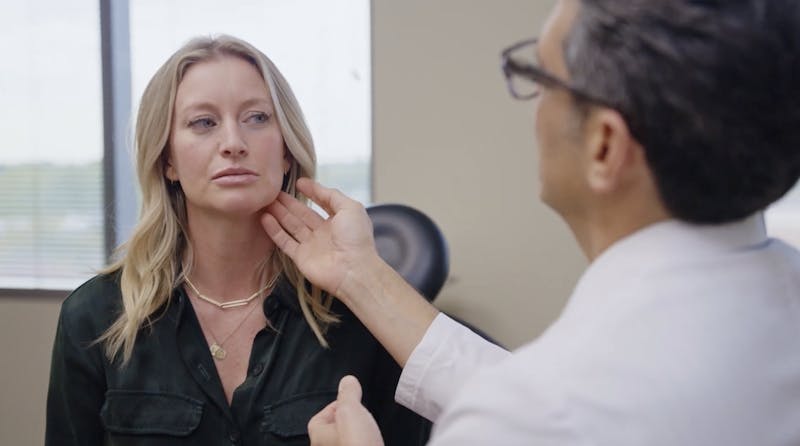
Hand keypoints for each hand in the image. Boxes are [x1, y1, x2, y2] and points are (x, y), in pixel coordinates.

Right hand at [261, 178, 379, 297]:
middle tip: (272, 191)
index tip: (298, 182)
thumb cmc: (356, 238)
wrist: (353, 270)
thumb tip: (313, 185)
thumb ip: (332, 195)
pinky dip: (275, 231)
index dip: (311, 192)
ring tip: (265, 201)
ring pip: (291, 225)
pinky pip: (285, 242)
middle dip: (288, 202)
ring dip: (278, 213)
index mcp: (338, 220)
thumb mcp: (350, 208)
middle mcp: (323, 232)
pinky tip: (265, 218)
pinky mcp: (300, 257)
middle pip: (301, 214)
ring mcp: (311, 245)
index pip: (321, 202)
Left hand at [308, 375, 383, 445]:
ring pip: (343, 443)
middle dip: (344, 424)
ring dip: (354, 437)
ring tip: (367, 431)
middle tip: (359, 416)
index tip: (348, 402)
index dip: (331, 409)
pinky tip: (372, 443)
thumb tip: (347, 381)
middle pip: (330, 434)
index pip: (317, 421)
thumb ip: (348, 395)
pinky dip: (363, 445)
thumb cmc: (356, 444)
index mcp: (319, 438)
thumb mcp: (351, 410)